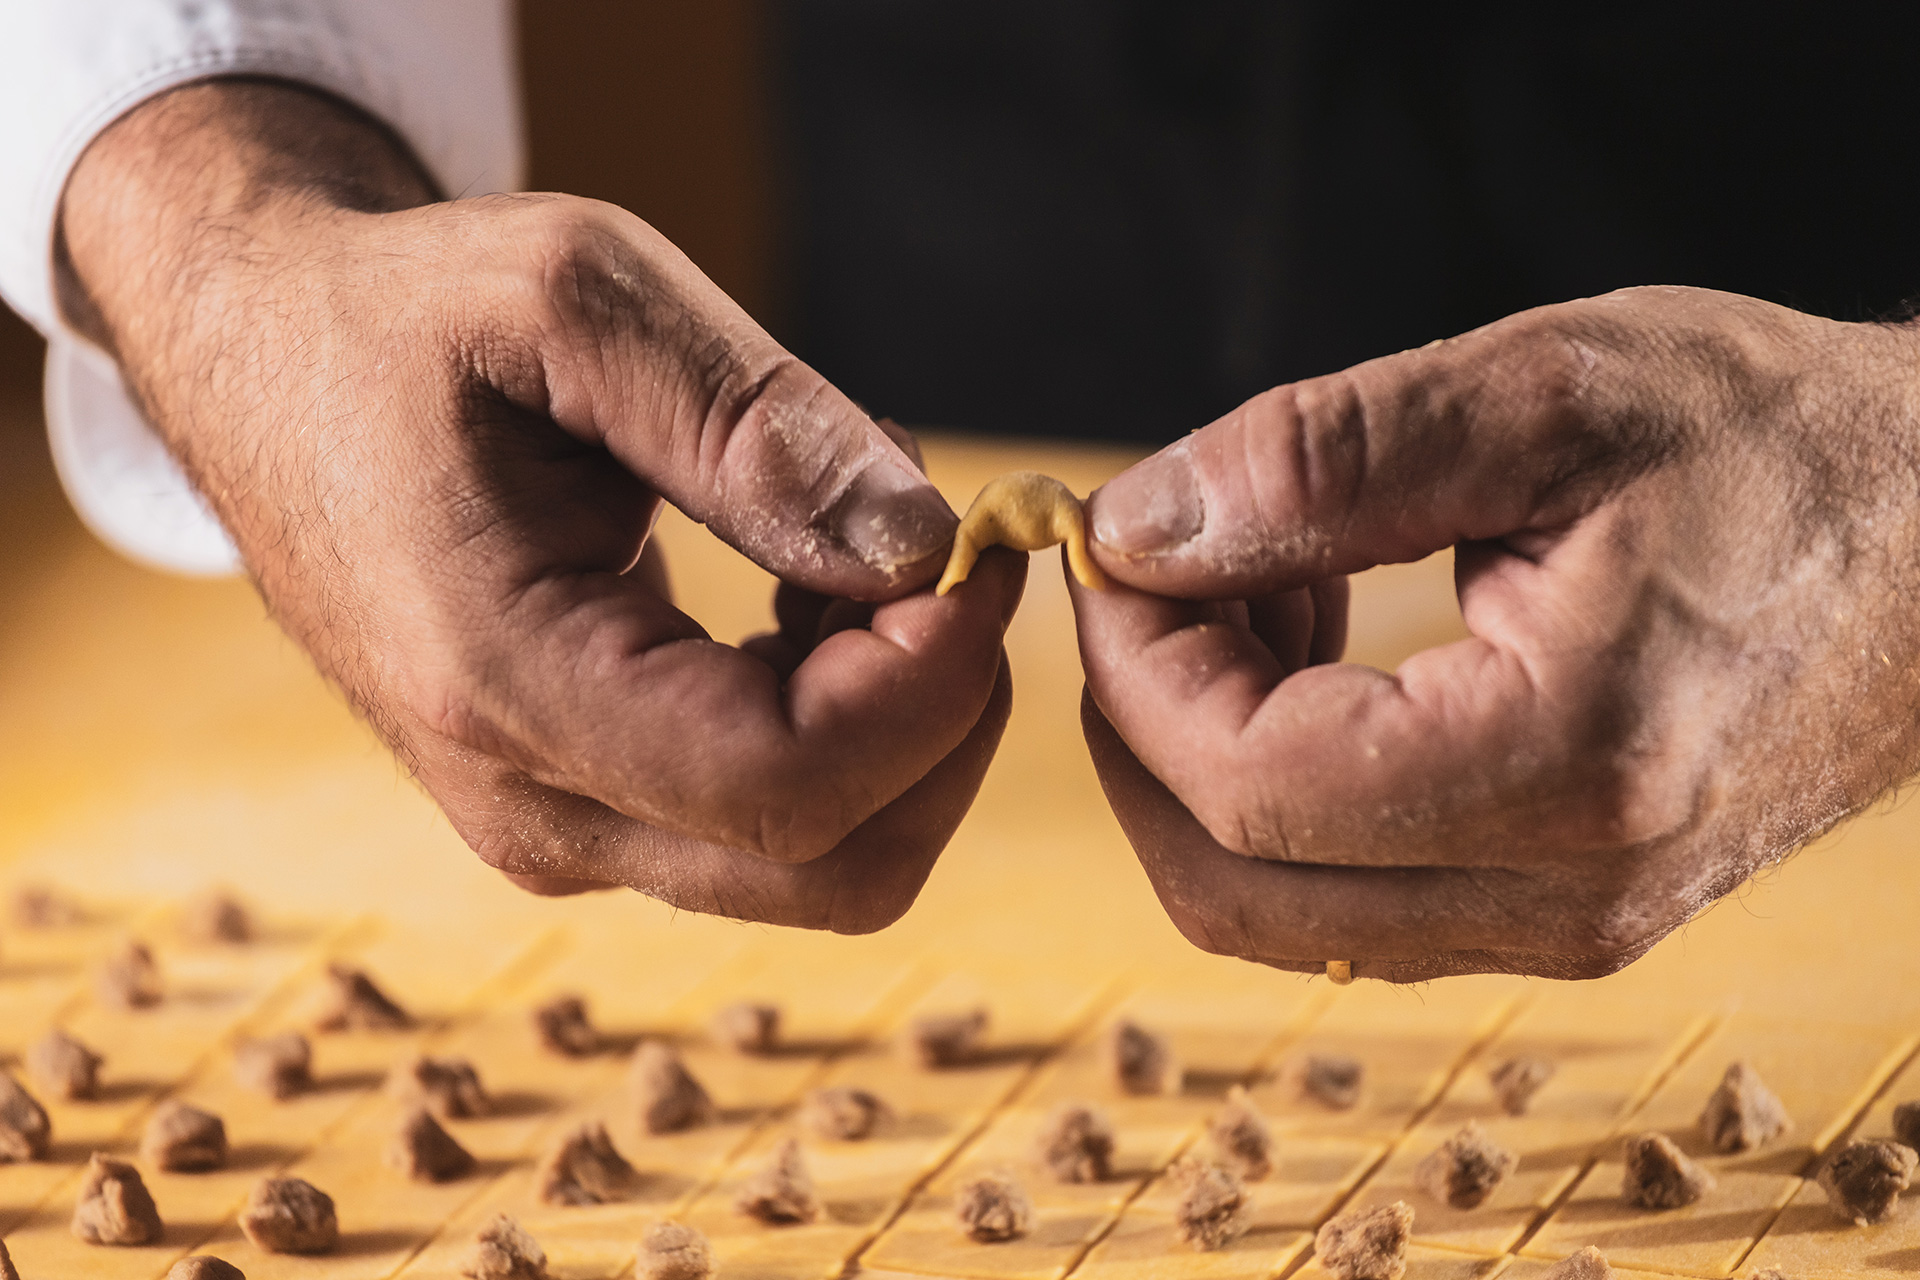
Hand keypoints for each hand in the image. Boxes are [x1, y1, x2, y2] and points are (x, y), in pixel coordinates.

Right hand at [62, 81, 1022, 928]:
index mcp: (503, 682)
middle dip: (945, 714)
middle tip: (940, 548)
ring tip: (852, 544)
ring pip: (826, 863)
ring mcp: (561, 828)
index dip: (932, 684)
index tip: (972, 548)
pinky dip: (853, 724)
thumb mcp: (578, 299)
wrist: (272, 371)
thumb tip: (921, 543)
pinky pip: (779, 824)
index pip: (790, 784)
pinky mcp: (591, 811)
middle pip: (840, 864)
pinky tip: (811, 595)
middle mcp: (530, 805)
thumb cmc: (406, 319)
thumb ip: (756, 426)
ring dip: (903, 718)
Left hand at [1072, 285, 1919, 980]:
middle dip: (1144, 726)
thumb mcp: (1545, 395)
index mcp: (1570, 765)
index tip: (1115, 548)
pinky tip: (1317, 647)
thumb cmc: (1774, 444)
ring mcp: (1565, 926)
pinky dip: (1278, 785)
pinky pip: (1345, 896)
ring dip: (1206, 756)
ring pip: (1273, 908)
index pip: (1247, 785)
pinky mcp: (1558, 912)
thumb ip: (1319, 461)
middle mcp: (1566, 893)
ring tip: (1259, 588)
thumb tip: (1136, 530)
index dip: (1135, 670)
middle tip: (1164, 573)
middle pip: (1231, 884)